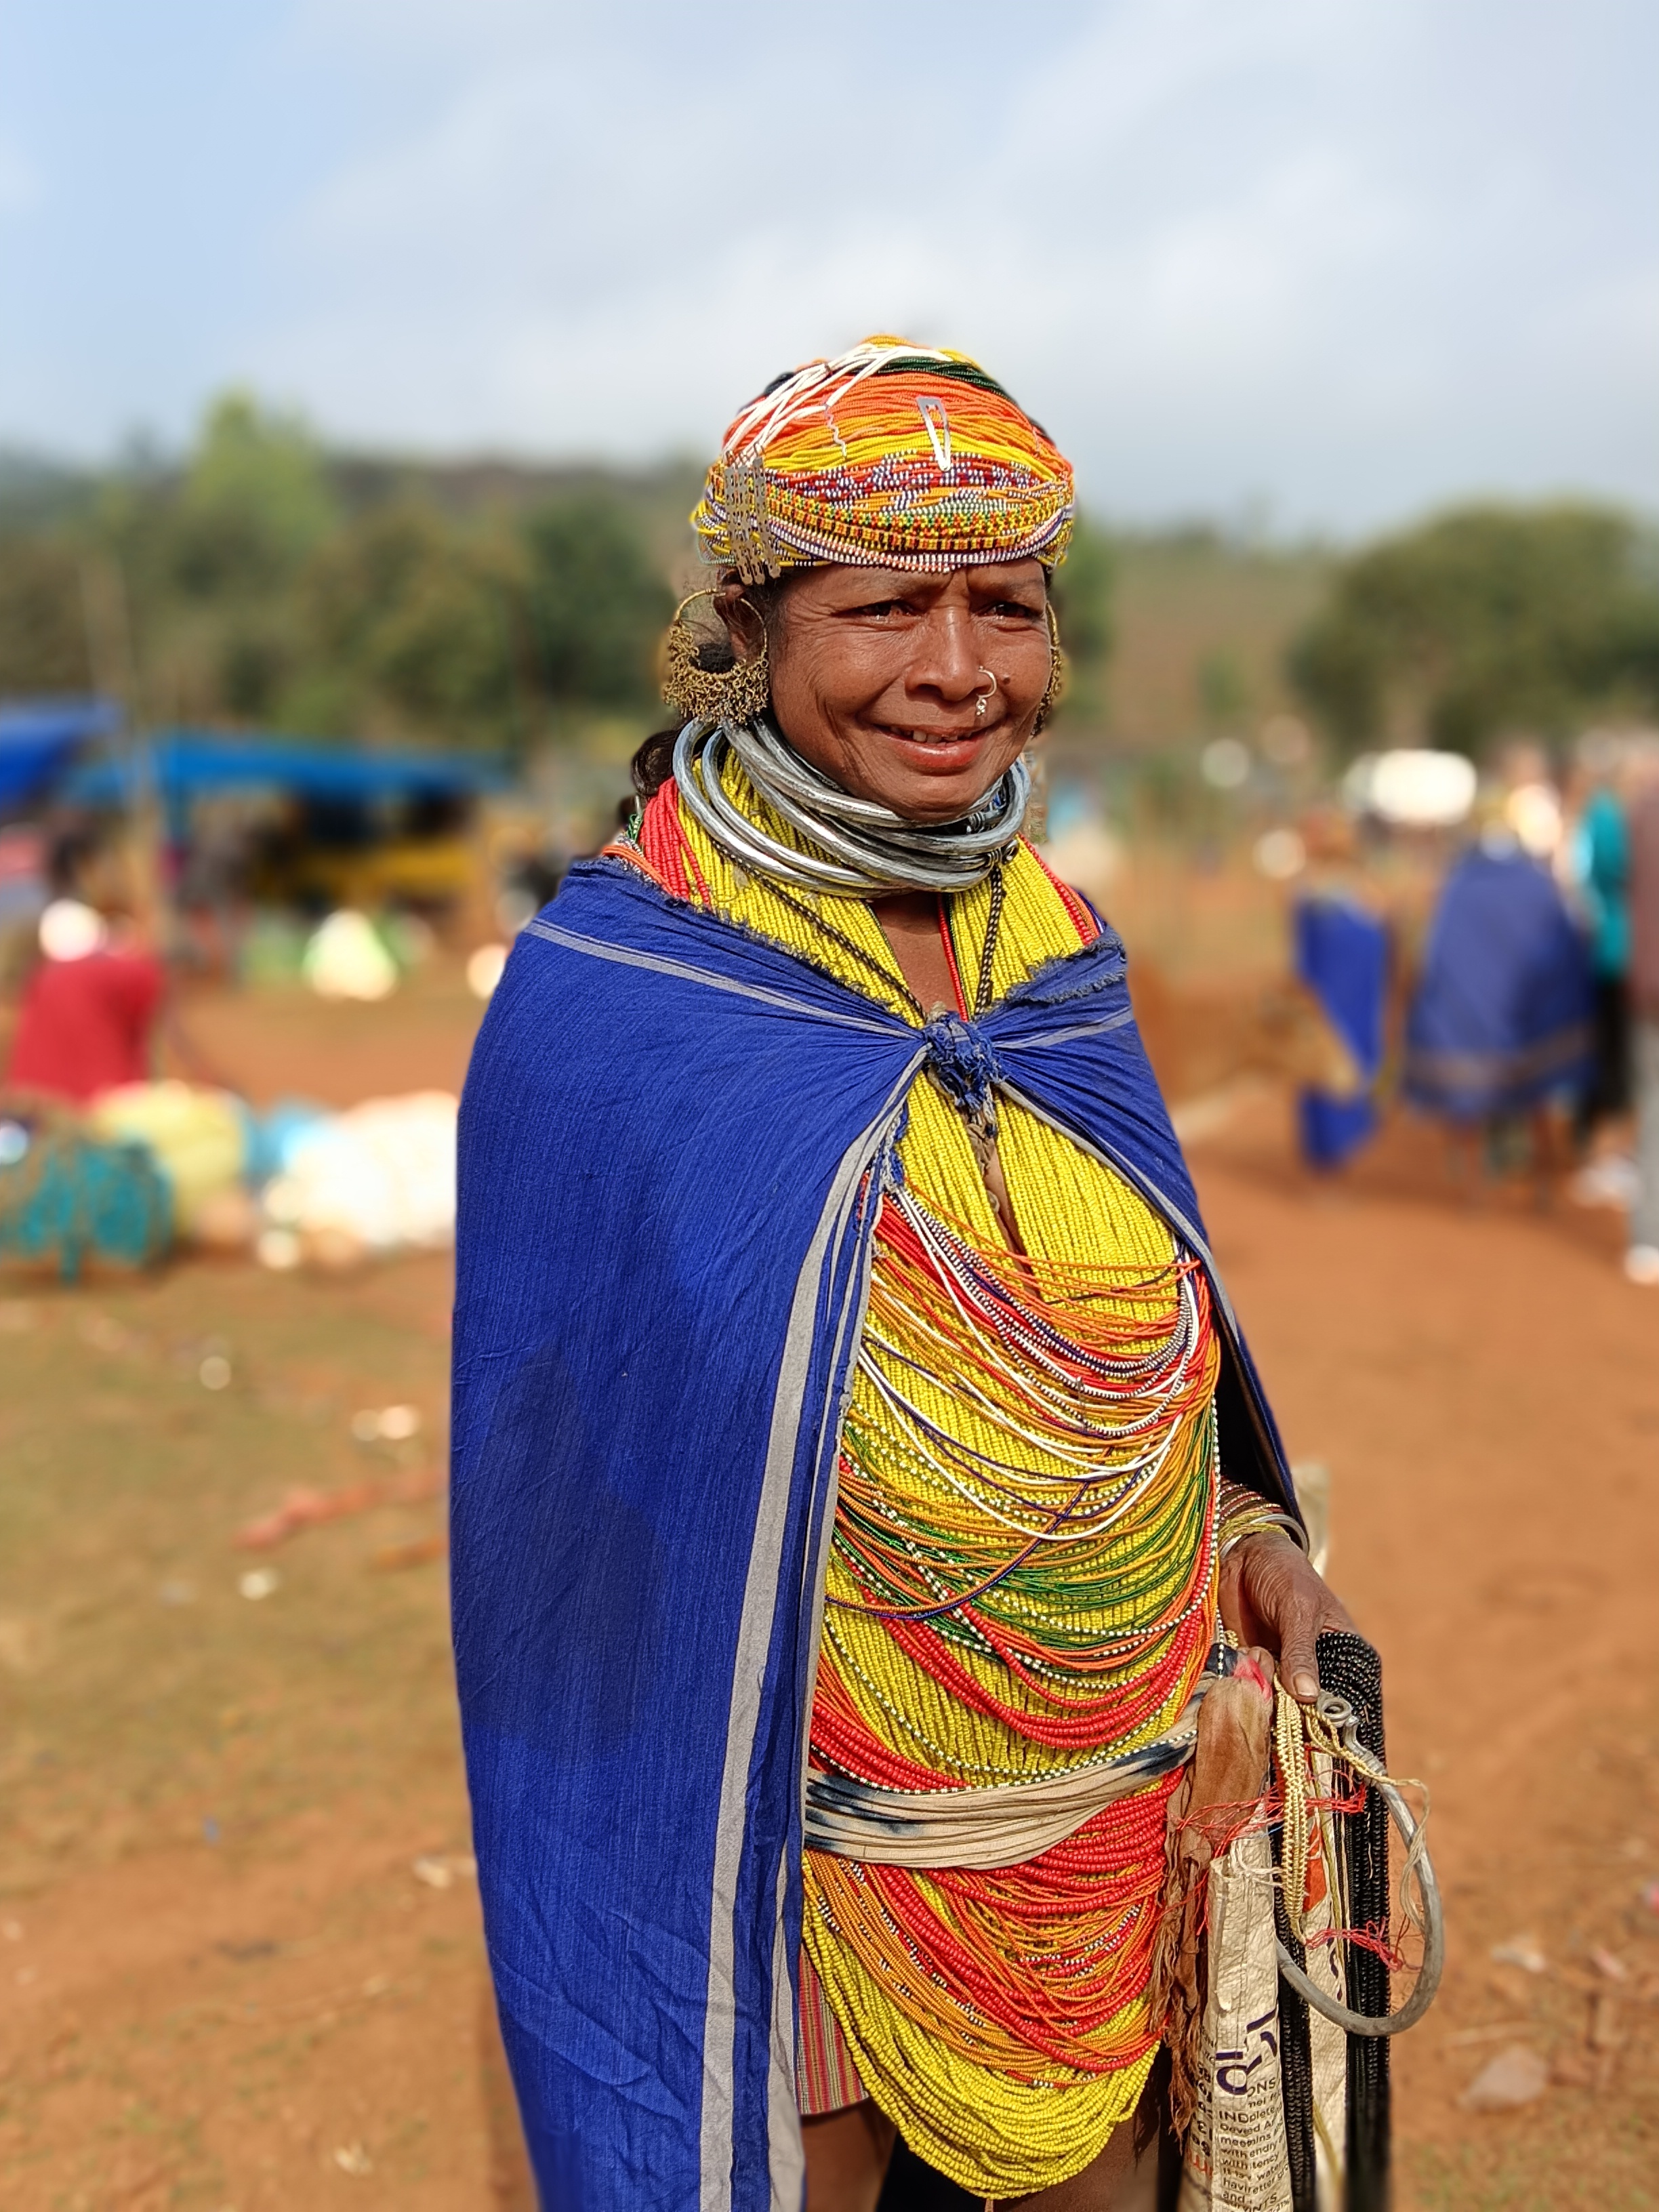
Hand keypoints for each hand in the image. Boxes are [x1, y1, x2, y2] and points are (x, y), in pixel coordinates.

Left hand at [1218, 1531, 1355, 1704]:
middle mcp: (1314, 1669)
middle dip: (1289, 1703)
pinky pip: (1251, 1687)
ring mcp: (1283, 1670)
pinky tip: (1244, 1651)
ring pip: (1276, 1701)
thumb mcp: (1297, 1608)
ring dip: (1263, 1685)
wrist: (1243, 1556)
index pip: (1343, 1696)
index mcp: (1342, 1654)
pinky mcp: (1256, 1667)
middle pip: (1308, 1708)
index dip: (1329, 1712)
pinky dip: (1244, 1678)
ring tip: (1258, 1650)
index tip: (1311, 1717)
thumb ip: (1300, 1651)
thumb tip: (1308, 1696)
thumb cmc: (1284, 1574)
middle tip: (1275, 1678)